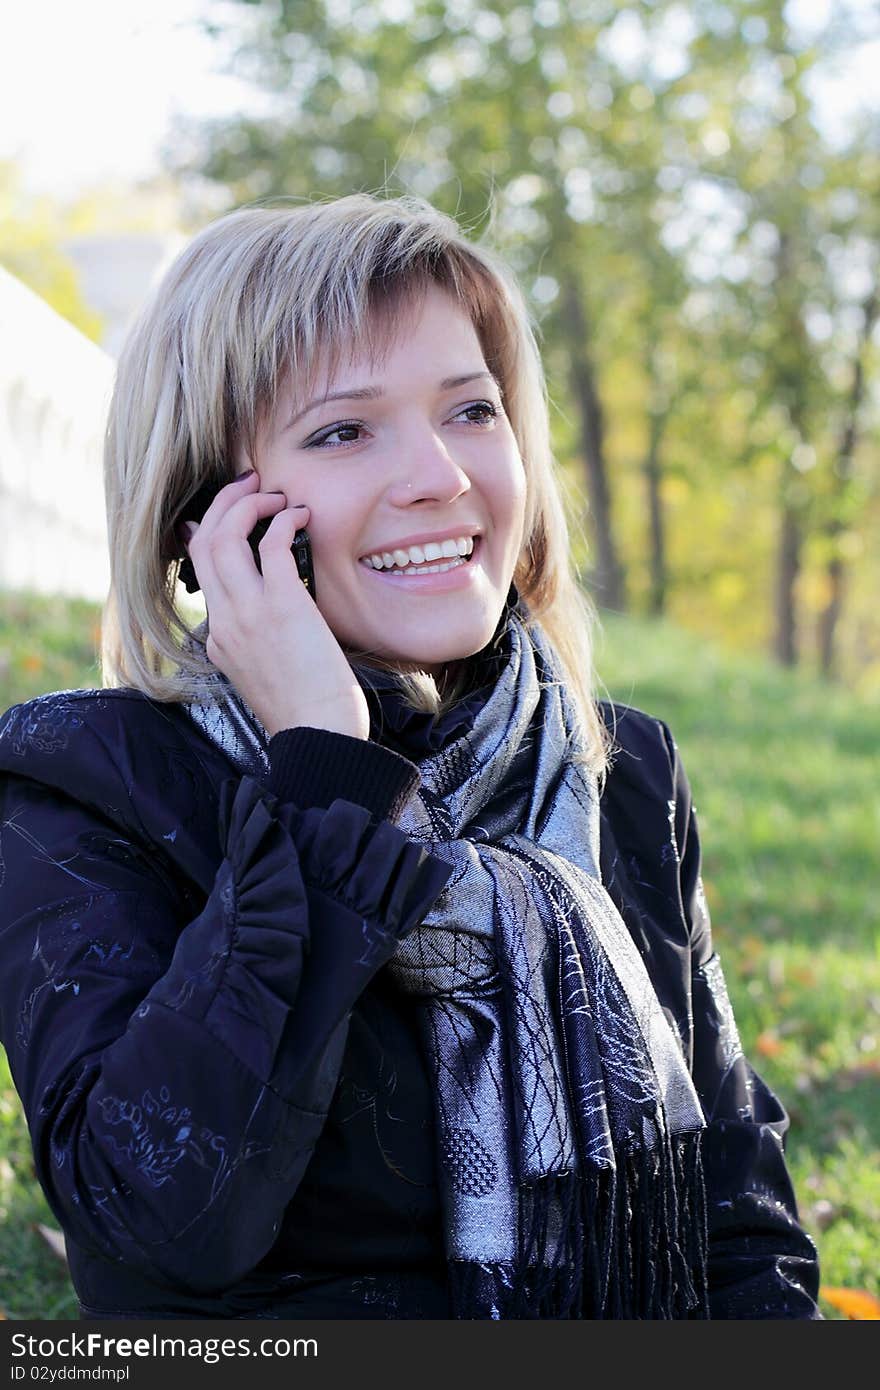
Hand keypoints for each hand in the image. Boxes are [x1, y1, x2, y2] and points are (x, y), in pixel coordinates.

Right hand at [181, 472, 369, 740]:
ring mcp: (249, 612)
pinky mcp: (282, 605)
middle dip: (224, 503)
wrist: (319, 735)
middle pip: (203, 542)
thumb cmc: (308, 711)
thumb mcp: (268, 674)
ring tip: (273, 496)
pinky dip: (282, 521)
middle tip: (250, 485)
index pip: (199, 570)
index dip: (207, 530)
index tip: (226, 512)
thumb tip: (275, 610)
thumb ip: (260, 641)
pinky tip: (300, 517)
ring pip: (225, 536)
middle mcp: (225, 621)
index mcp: (220, 638)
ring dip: (247, 505)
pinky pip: (270, 544)